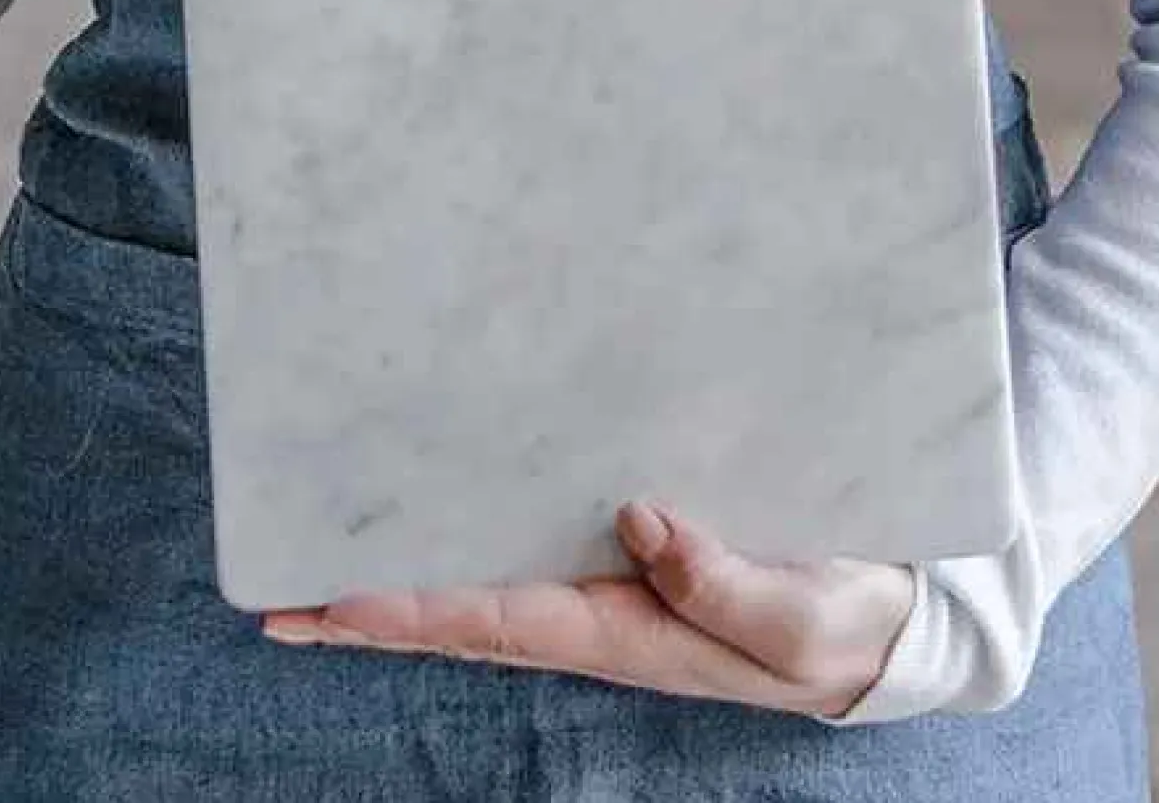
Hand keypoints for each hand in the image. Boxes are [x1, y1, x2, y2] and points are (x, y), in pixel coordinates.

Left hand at [260, 499, 915, 719]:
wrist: (876, 622)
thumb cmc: (835, 624)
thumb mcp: (796, 623)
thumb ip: (722, 585)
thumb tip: (638, 520)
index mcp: (627, 638)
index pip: (497, 623)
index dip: (414, 611)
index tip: (335, 602)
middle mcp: (595, 618)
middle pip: (463, 620)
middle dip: (372, 615)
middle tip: (282, 604)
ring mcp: (604, 591)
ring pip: (482, 591)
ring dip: (404, 582)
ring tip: (321, 570)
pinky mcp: (627, 560)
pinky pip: (524, 555)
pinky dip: (465, 546)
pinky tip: (432, 524)